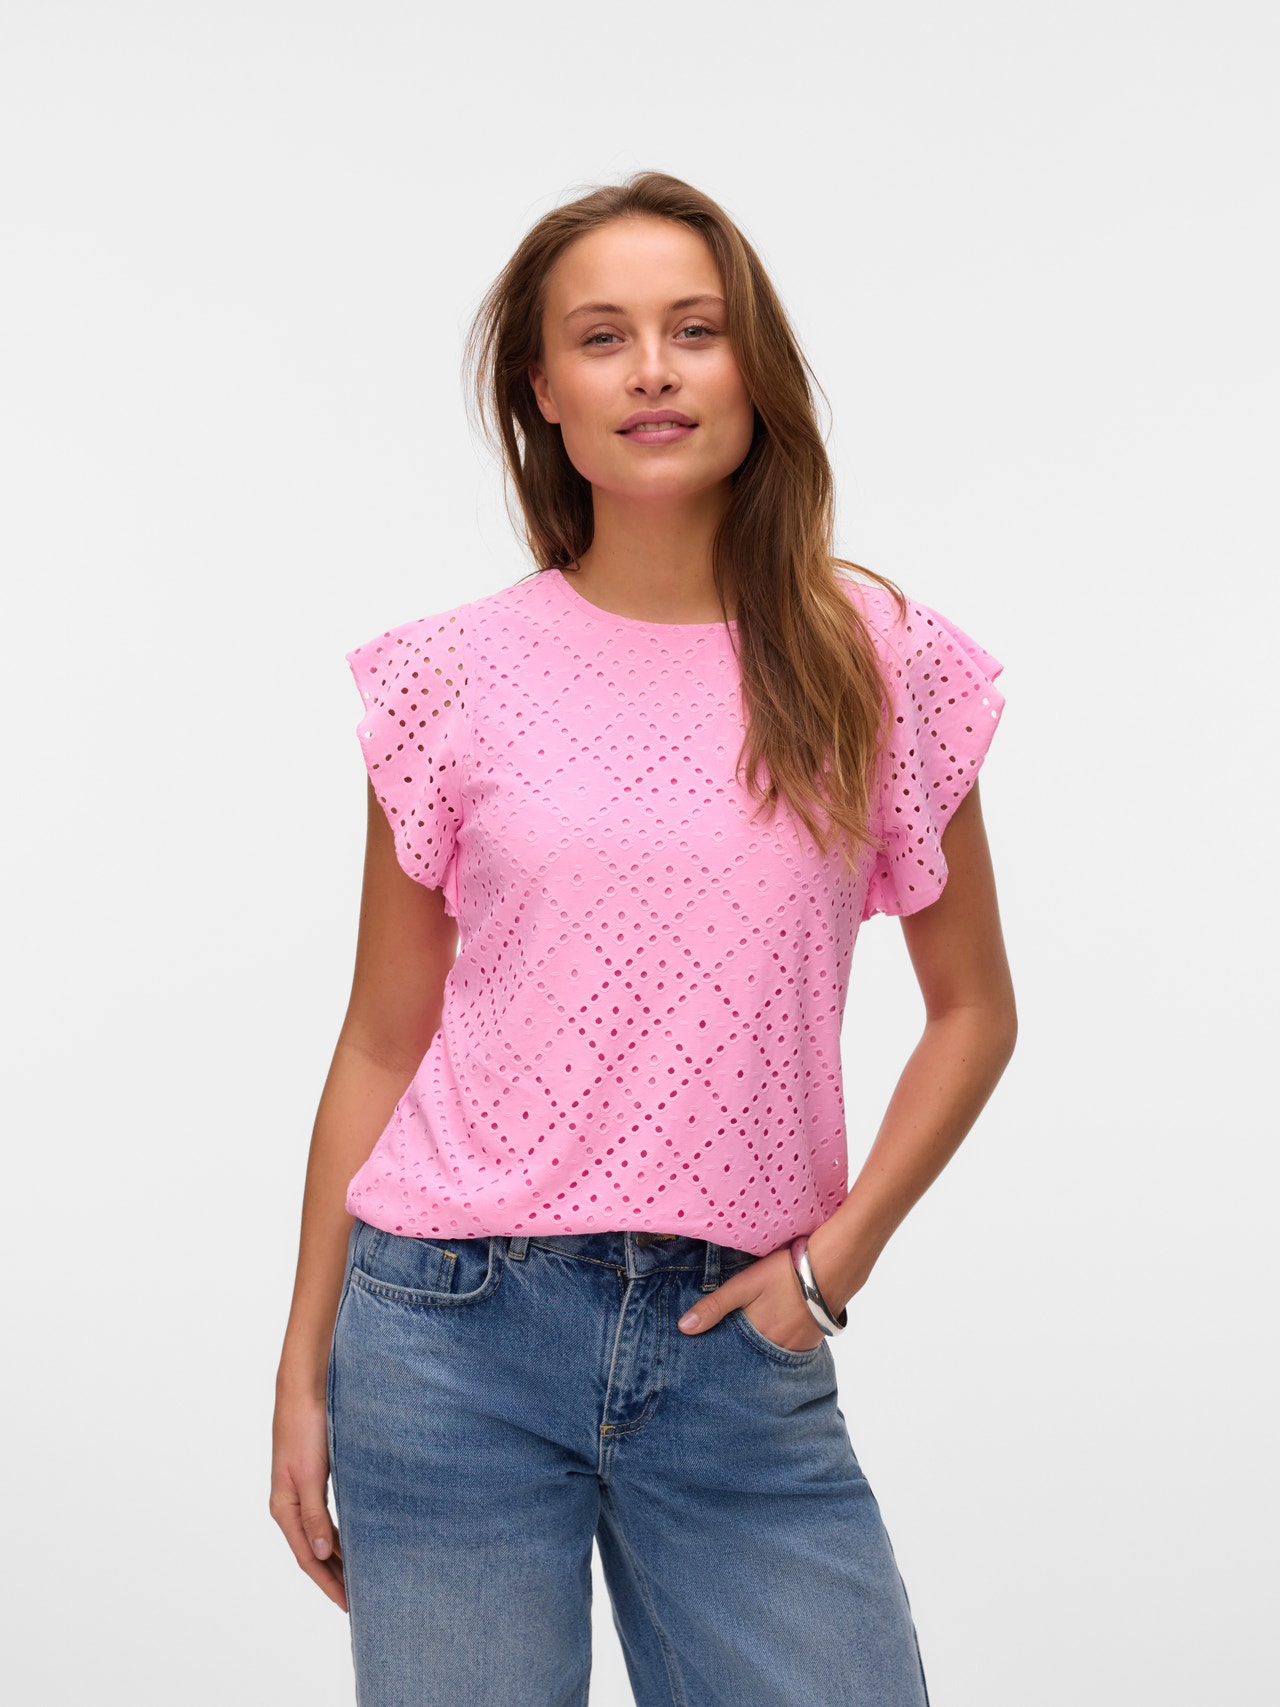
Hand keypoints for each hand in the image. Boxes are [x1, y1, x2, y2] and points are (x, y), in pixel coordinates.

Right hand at [270, 1385, 346, 1611]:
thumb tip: (320, 1555)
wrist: (304, 1390)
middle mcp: (289, 1505)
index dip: (327, 1583)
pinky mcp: (312, 1478)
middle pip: (312, 1552)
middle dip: (333, 1577)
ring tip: (358, 1577)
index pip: (307, 1559)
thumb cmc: (305, 1428)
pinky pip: (324, 1517)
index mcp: (284, 1508)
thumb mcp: (310, 1475)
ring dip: (336, 1557)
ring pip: (319, 1536)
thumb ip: (314, 1516)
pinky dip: (338, 1534)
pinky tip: (353, 1539)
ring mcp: (300, 1492)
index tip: (348, 1604)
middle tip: (358, 1599)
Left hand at [677, 1245, 827, 1351]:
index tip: (709, 1358)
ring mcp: (798, 1347)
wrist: (832, 1267)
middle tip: (728, 1353)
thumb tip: (684, 1328)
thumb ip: (715, 1306)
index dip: (723, 1352)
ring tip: (754, 1338)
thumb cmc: (785, 1272)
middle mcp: (778, 1349)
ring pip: (772, 1353)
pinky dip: (781, 1343)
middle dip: (742, 1355)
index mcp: (757, 1337)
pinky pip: (791, 1348)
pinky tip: (778, 1331)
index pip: (733, 1353)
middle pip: (753, 1356)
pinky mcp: (813, 1341)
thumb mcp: (744, 1285)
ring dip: (762, 1349)